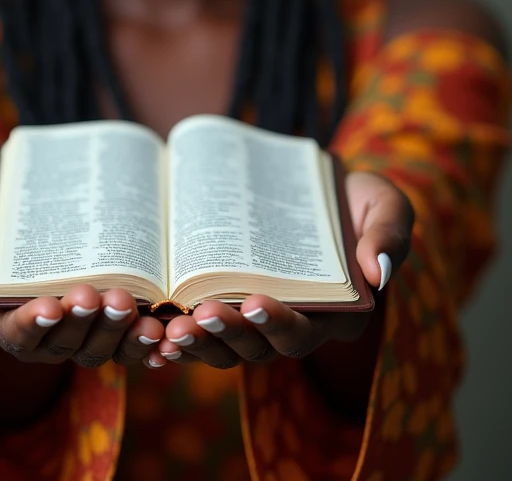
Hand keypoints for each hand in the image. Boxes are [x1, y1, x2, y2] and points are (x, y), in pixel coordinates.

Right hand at [0, 172, 164, 366]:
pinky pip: (122, 341)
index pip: (11, 335)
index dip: (31, 328)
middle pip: (61, 345)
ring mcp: (68, 327)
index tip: (49, 307)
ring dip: (118, 333)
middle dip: (87, 325)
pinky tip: (165, 330)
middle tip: (109, 296)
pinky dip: (143, 342)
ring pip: (95, 347)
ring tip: (135, 305)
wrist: (5, 198)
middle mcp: (30, 332)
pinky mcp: (97, 315)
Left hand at [156, 171, 413, 368]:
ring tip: (170, 331)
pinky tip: (154, 338)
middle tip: (201, 314)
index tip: (257, 301)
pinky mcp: (234, 310)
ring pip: (228, 349)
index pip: (308, 328)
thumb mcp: (386, 205)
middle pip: (261, 347)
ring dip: (199, 344)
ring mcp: (262, 323)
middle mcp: (299, 327)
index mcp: (340, 313)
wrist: (327, 194)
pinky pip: (207, 337)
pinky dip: (182, 343)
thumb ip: (389, 235)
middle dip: (230, 335)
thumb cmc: (361, 200)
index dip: (281, 322)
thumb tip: (381, 272)